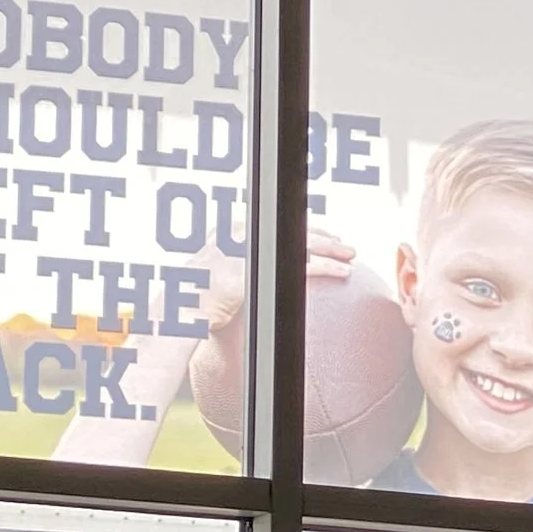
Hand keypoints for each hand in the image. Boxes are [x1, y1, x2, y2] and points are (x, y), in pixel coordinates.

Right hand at [198, 221, 354, 347]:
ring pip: (302, 246)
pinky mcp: (259, 272)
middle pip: (293, 230)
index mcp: (232, 229)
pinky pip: (300, 267)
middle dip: (324, 238)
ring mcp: (250, 251)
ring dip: (331, 251)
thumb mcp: (217, 268)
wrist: (182, 309)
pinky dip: (325, 268)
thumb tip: (255, 270)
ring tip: (351, 258)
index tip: (326, 235)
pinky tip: (341, 272)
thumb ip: (238, 261)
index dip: (305, 229)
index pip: (277, 223)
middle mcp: (242, 234)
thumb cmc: (197, 296)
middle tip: (346, 246)